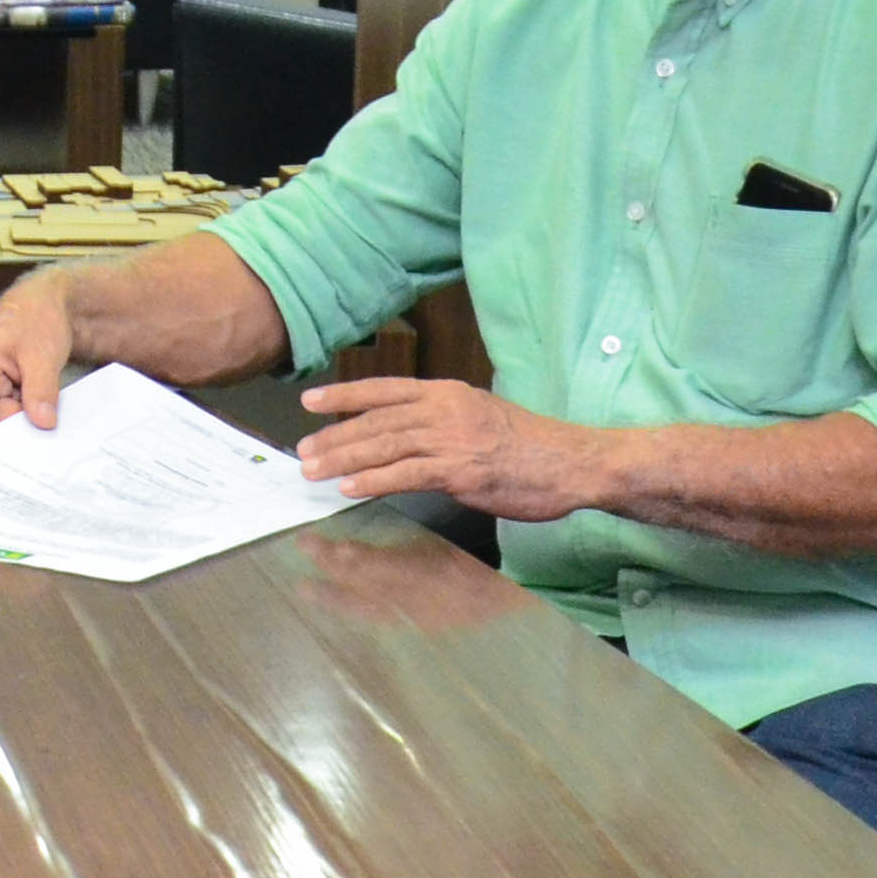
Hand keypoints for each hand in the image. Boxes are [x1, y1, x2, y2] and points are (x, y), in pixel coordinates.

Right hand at [0, 268, 84, 432]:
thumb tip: (41, 422)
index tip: (8, 458)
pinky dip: (28, 417)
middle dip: (12, 434)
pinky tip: (44, 419)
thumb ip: (41, 390)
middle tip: (39, 447)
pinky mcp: (3, 390)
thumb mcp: (43, 354)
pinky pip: (13, 413)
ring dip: (24, 425)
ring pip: (2, 419)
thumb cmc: (37, 316)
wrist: (47, 302)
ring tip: (47, 427)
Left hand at [291, 376, 613, 519]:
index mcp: (448, 393)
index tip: (310, 402)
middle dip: (334, 435)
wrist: (573, 462)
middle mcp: (445, 410)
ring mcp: (453, 440)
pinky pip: (407, 474)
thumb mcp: (480, 416)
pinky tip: (350, 488)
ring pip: (384, 445)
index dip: (344, 395)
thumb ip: (442, 421)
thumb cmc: (530, 446)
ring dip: (343, 458)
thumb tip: (404, 436)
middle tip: (303, 451)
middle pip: (376, 420)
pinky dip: (373, 480)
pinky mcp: (461, 472)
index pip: (385, 389)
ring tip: (314, 470)